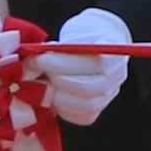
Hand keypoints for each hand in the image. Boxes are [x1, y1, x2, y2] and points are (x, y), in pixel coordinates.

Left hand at [38, 4, 132, 124]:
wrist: (93, 49)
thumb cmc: (82, 39)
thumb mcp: (76, 33)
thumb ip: (61, 46)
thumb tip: (34, 56)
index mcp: (114, 55)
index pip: (95, 64)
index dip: (64, 63)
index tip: (41, 57)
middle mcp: (116, 80)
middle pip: (89, 88)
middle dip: (58, 79)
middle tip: (39, 69)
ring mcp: (106, 98)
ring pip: (86, 106)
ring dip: (58, 95)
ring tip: (45, 81)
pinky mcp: (93, 113)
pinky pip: (78, 117)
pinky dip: (61, 107)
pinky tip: (52, 91)